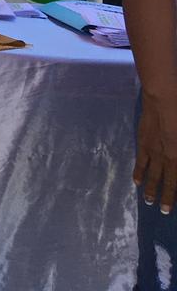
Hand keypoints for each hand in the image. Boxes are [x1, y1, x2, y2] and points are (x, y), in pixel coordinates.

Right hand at [135, 94, 176, 213]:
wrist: (163, 98)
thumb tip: (176, 163)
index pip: (175, 180)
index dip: (171, 195)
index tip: (167, 208)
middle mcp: (166, 157)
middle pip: (164, 180)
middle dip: (163, 196)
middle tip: (159, 210)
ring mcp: (153, 150)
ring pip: (151, 173)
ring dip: (150, 187)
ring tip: (147, 200)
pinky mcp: (143, 141)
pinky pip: (140, 160)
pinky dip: (139, 172)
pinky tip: (136, 181)